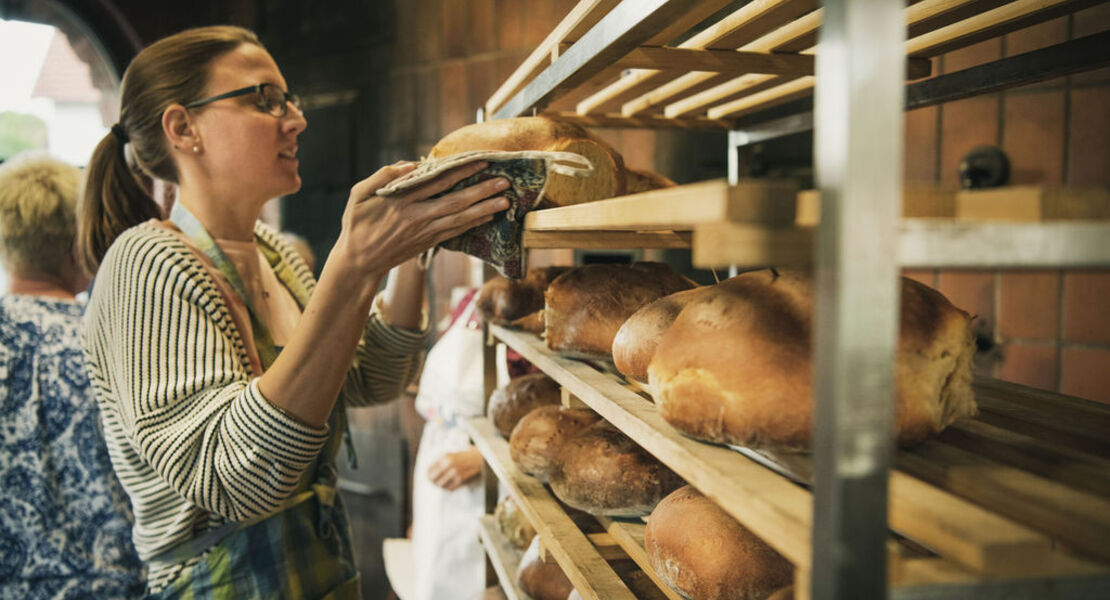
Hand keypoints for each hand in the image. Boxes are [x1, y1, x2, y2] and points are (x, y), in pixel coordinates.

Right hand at [334, 160, 509, 277]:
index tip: (480, 161)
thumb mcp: (358, 195)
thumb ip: (382, 176)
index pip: (436, 181)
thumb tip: (411, 164)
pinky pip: (455, 232)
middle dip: (481, 191)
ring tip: (505, 201)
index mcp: (400, 200)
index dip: (460, 170)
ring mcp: (424, 232)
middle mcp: (416, 216)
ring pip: (460, 219)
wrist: (358, 263)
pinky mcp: (428, 243)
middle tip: (504, 181)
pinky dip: (473, 224)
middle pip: (455, 201)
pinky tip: (488, 217)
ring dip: (484, 209)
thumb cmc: (356, 225)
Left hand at [427, 447, 482, 490]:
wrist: (477, 457)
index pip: (430, 469)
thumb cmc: (461, 456)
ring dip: (439, 485)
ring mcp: (455, 473)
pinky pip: (449, 488)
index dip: (427, 474)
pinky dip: (447, 488)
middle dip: (431, 481)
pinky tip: (447, 486)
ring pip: (440, 484)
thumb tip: (429, 473)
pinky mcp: (460, 480)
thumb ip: (439, 462)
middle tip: (431, 481)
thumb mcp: (449, 455)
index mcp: (445, 457)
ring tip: (438, 484)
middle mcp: (449, 465)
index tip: (427, 475)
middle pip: (433, 478)